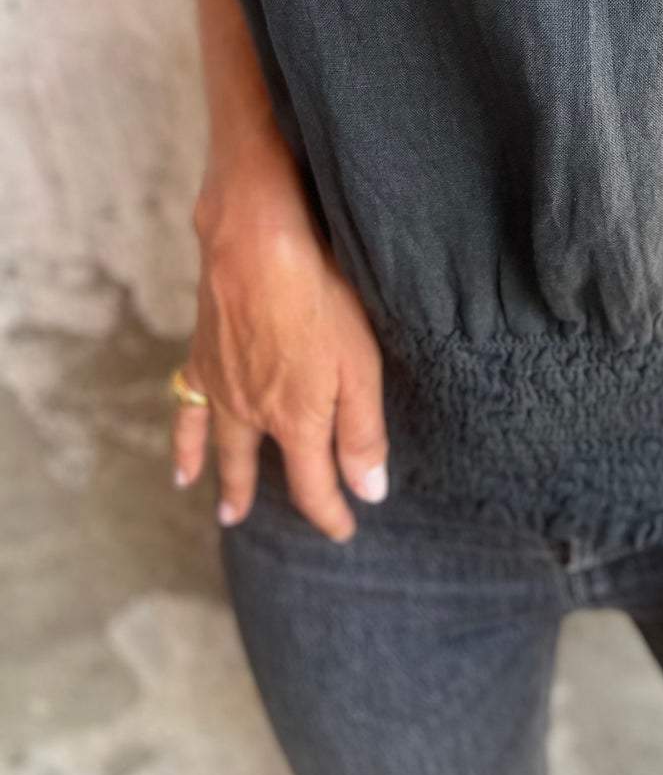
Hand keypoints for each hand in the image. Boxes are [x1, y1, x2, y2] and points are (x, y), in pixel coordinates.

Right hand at [172, 134, 389, 541]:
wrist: (256, 246)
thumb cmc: (319, 298)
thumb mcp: (360, 366)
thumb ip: (362, 432)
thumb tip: (369, 493)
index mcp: (298, 420)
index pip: (314, 486)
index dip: (331, 512)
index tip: (345, 529)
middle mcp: (255, 413)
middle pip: (262, 468)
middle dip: (272, 498)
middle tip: (274, 526)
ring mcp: (223, 387)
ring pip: (224, 446)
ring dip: (226, 480)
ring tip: (227, 512)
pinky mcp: (203, 357)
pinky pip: (190, 411)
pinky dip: (186, 443)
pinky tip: (182, 465)